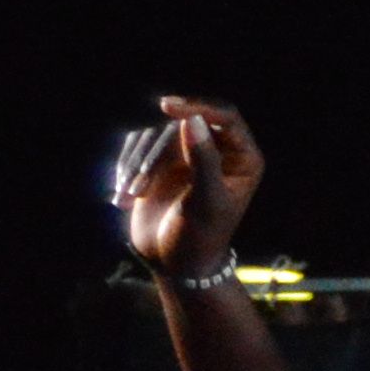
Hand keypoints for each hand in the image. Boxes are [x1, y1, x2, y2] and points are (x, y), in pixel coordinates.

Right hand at [116, 95, 260, 271]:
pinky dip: (128, 168)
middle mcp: (219, 150)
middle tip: (141, 185)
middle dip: (157, 151)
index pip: (226, 117)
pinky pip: (139, 146)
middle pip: (184, 124)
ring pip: (156, 134)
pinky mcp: (161, 160)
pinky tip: (125, 197)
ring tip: (133, 196)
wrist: (175, 263)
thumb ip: (203, 160)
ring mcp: (188, 153)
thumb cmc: (199, 237)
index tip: (167, 107)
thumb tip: (193, 119)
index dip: (199, 107)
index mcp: (244, 159)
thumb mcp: (205, 202)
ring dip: (139, 164)